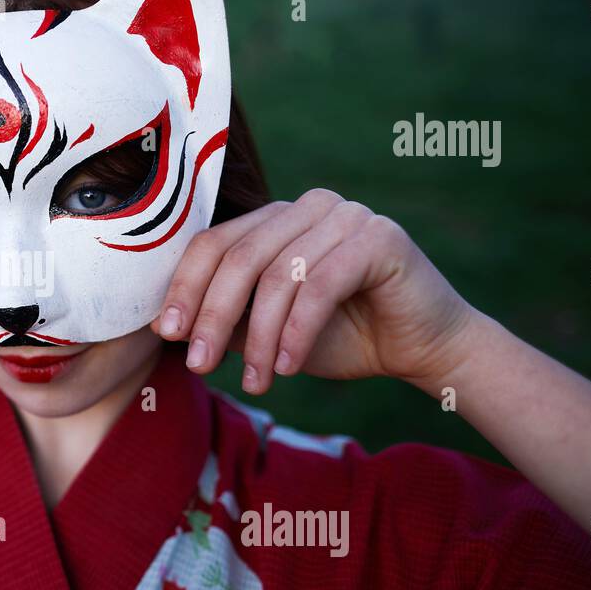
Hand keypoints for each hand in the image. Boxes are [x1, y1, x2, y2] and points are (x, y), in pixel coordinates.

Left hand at [152, 189, 477, 393]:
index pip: (214, 243)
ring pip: (278, 275)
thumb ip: (229, 319)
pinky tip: (287, 367)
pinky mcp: (379, 237)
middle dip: (212, 315)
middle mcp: (308, 207)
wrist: (423, 348)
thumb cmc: (342, 336)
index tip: (167, 334)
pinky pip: (320, 285)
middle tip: (199, 365)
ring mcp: (346, 215)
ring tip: (256, 382)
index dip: (185, 287)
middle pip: (240, 257)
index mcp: (276, 219)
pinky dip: (297, 331)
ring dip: (259, 337)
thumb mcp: (270, 331)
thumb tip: (170, 326)